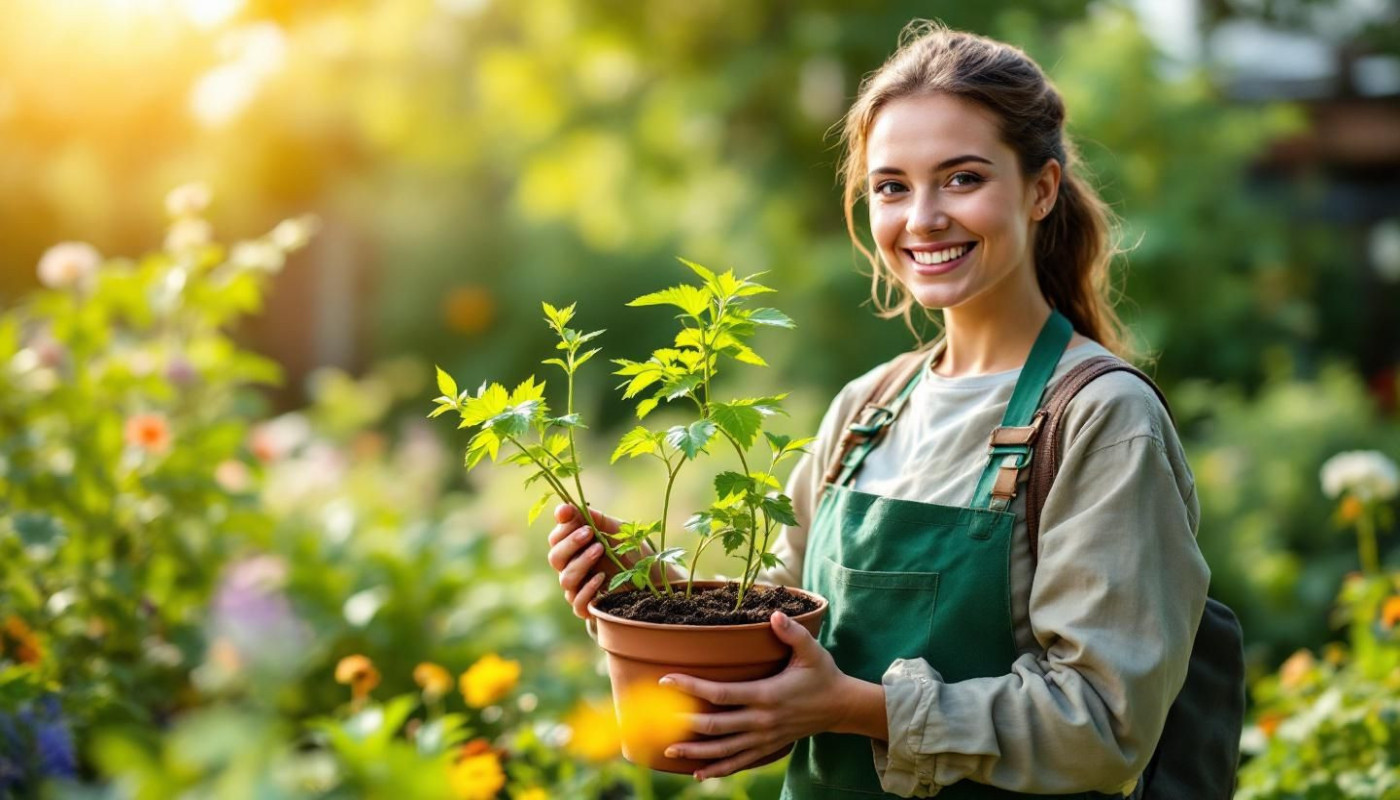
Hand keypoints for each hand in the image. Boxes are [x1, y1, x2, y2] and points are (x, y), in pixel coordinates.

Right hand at [546, 503, 622, 619]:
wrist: (655, 577)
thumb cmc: (633, 551)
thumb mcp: (617, 530)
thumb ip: (594, 519)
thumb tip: (566, 507)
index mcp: (575, 548)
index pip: (556, 538)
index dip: (561, 525)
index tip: (567, 513)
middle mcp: (573, 568)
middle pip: (555, 558)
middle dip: (570, 543)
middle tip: (589, 533)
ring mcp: (579, 589)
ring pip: (565, 579)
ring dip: (581, 563)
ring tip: (600, 550)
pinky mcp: (588, 607)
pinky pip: (577, 602)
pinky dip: (587, 589)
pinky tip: (601, 577)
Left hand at [659, 611, 885, 779]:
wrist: (841, 708)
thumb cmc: (823, 674)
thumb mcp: (811, 650)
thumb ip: (793, 633)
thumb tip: (774, 615)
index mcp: (767, 695)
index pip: (721, 694)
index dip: (692, 688)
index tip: (667, 679)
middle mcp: (762, 721)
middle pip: (715, 726)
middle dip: (684, 723)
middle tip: (657, 718)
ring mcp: (764, 739)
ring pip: (723, 750)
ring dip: (695, 752)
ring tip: (668, 750)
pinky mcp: (768, 749)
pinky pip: (739, 763)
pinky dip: (717, 769)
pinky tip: (698, 773)